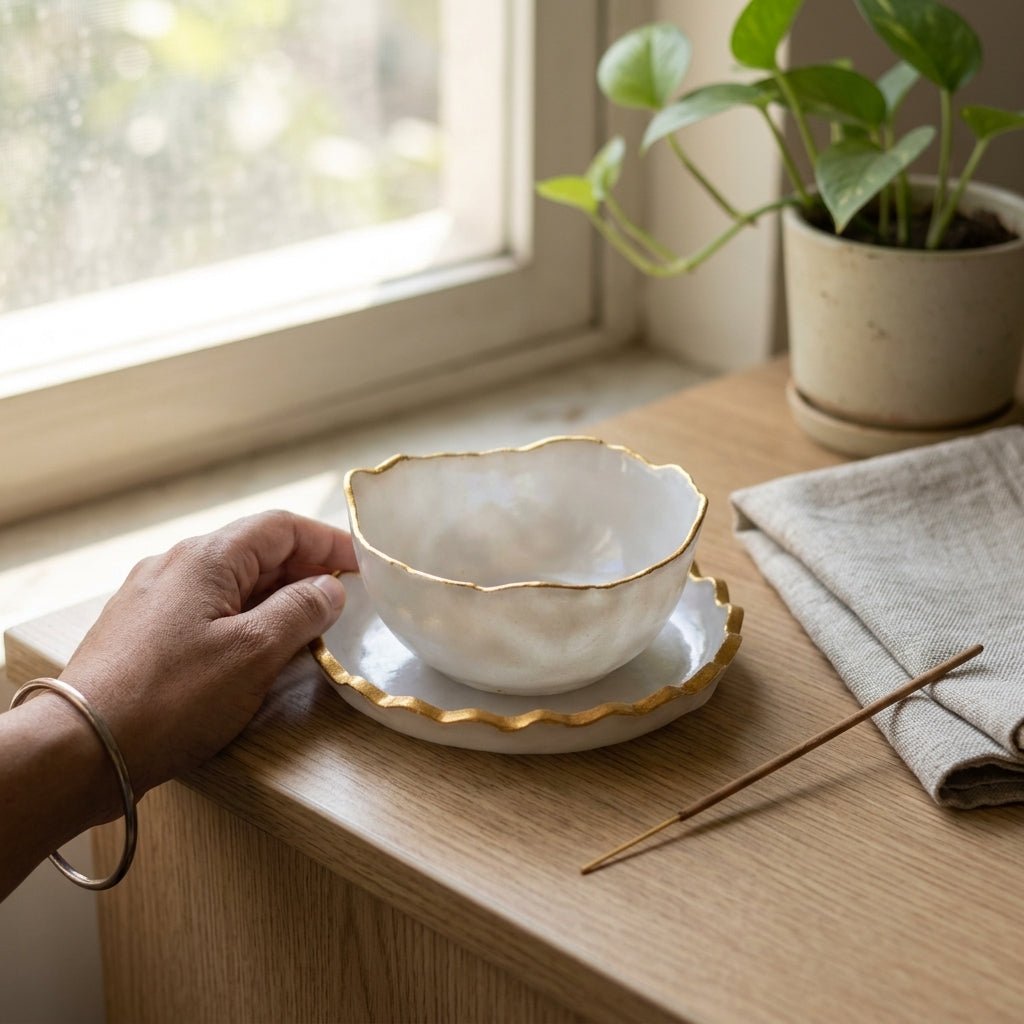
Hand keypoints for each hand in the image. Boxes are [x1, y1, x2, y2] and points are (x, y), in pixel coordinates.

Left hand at [59, 509, 357, 799]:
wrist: (80, 749)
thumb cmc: (171, 699)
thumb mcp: (253, 653)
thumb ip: (300, 611)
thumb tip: (329, 588)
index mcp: (206, 558)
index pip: (281, 528)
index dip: (328, 542)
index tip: (363, 565)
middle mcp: (175, 565)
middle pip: (255, 551)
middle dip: (304, 571)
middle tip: (343, 601)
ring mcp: (152, 597)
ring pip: (230, 582)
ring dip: (274, 597)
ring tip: (307, 629)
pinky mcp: (140, 630)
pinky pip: (205, 608)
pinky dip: (242, 617)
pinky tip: (254, 650)